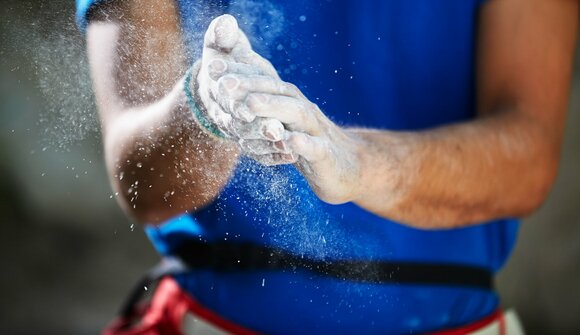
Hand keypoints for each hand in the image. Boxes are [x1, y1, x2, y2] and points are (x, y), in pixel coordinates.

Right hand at [195, 15, 290, 156]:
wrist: (221, 88)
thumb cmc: (224, 61)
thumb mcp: (220, 45)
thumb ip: (222, 35)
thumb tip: (226, 24)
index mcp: (216, 90)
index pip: (226, 97)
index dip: (236, 100)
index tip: (249, 105)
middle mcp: (224, 114)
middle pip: (240, 124)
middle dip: (258, 127)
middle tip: (276, 129)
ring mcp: (237, 132)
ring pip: (251, 142)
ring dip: (268, 144)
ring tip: (287, 143)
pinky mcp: (249, 143)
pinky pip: (260, 154)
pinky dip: (274, 156)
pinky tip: (292, 155)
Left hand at [213, 58, 364, 203]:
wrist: (346, 167)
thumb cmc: (306, 143)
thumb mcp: (280, 125)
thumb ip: (258, 108)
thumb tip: (227, 91)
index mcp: (288, 101)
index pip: (262, 82)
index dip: (239, 75)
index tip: (211, 68)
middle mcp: (302, 109)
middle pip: (277, 91)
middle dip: (249, 85)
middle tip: (222, 84)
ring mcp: (316, 130)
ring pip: (296, 112)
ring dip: (272, 106)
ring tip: (249, 104)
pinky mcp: (326, 154)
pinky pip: (315, 147)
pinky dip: (302, 142)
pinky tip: (289, 140)